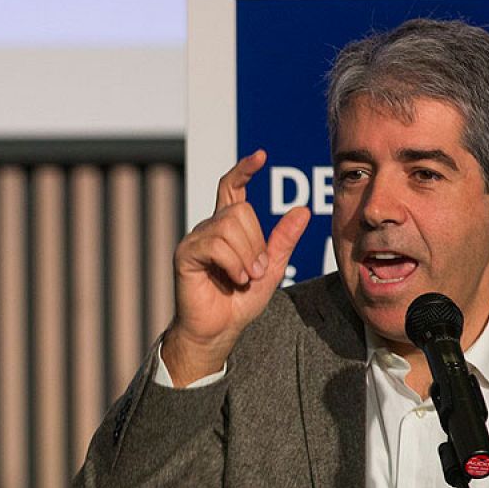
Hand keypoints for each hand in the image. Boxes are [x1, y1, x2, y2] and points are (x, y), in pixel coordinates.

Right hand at [160, 150, 310, 384]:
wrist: (218, 331)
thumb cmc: (239, 302)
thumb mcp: (271, 269)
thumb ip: (283, 240)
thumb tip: (302, 209)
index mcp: (228, 227)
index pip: (232, 186)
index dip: (244, 169)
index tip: (261, 156)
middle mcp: (209, 227)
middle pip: (241, 210)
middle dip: (257, 242)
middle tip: (256, 271)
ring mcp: (195, 239)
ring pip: (230, 226)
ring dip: (247, 256)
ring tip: (245, 278)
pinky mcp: (186, 254)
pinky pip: (216, 245)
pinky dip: (233, 264)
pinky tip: (234, 280)